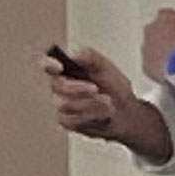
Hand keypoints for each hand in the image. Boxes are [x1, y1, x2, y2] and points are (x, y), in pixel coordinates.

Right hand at [46, 46, 172, 160]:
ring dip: (90, 104)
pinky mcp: (67, 121)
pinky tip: (102, 114)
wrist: (126, 112)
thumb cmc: (115, 88)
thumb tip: (74, 54)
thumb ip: (91, 57)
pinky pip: (71, 120)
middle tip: (96, 89)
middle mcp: (60, 87)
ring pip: (66, 104)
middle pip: (58, 86)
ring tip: (108, 102)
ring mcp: (62, 104)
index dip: (49, 65)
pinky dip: (91, 116)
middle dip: (80, 88)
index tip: (60, 67)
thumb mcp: (107, 67)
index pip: (48, 65)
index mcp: (67, 70)